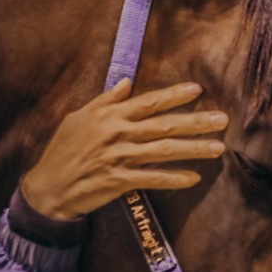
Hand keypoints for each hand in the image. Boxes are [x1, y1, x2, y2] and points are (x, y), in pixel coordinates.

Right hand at [21, 78, 227, 219]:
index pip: (148, 102)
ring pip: (164, 151)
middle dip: (195, 122)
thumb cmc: (63, 151)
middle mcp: (117, 134)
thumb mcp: (78, 118)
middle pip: (164, 125)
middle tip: (222, 120)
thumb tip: (127, 83)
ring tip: (218, 148)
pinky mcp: (119, 181)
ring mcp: (119, 158)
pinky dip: (173, 178)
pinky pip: (152, 179)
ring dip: (193, 149)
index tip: (197, 90)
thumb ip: (105, 101)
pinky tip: (194, 177)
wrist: (49, 187)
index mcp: (109, 116)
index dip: (173, 95)